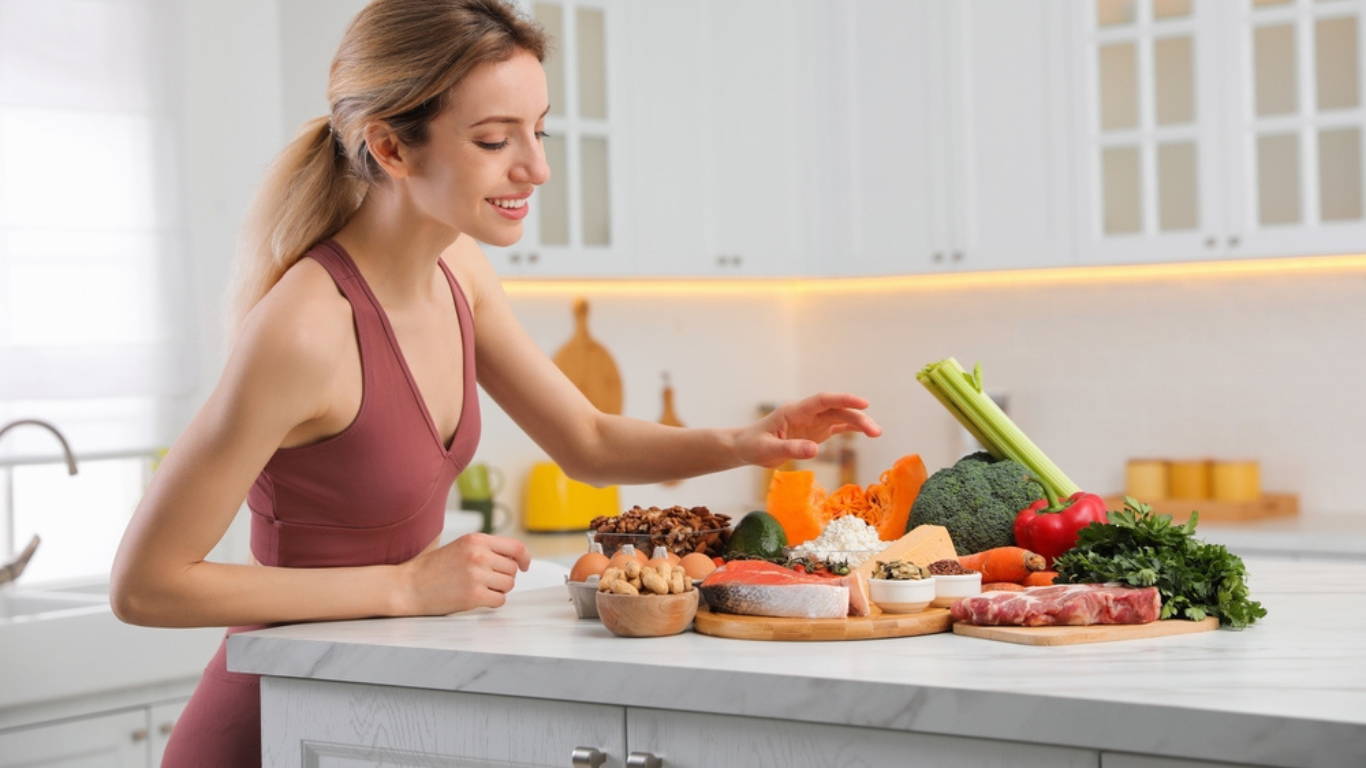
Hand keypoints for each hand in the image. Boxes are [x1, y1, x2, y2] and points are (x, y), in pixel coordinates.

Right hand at [400, 533, 530, 614]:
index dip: (525, 557)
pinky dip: (492, 602)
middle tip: (485, 580)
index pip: (515, 546)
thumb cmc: (432, 569)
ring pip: (508, 585)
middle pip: (512, 569)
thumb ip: (486, 549)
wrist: (408, 586)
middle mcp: (479, 555)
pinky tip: (476, 598)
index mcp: (476, 540)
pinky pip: (499, 600)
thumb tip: (515, 557)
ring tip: (477, 588)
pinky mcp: (474, 596)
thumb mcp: (461, 547)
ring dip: (497, 589)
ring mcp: (477, 576)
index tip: (525, 565)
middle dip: (503, 576)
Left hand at [736, 392, 881, 467]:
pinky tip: (866, 432)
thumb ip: (790, 449)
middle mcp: (806, 413)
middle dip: (857, 417)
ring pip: (839, 418)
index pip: (822, 401)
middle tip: (875, 431)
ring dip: (858, 423)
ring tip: (876, 433)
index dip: (843, 399)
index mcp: (794, 411)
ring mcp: (812, 422)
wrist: (746, 447)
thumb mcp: (767, 450)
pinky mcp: (815, 432)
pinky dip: (851, 429)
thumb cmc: (753, 446)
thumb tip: (815, 450)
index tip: (863, 403)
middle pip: (836, 410)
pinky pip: (836, 427)